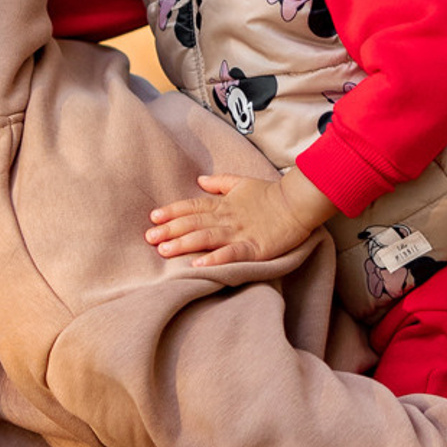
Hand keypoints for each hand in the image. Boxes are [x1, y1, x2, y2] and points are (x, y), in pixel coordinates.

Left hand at [147, 166, 335, 266]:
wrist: (297, 203)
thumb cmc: (270, 193)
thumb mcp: (242, 183)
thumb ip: (220, 183)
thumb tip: (199, 180)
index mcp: (224, 203)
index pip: (193, 206)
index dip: (173, 211)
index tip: (153, 217)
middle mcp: (227, 218)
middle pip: (194, 223)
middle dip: (170, 230)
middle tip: (149, 238)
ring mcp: (240, 233)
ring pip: (207, 237)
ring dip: (184, 244)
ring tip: (165, 251)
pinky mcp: (254, 248)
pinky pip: (231, 254)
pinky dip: (215, 259)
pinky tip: (199, 266)